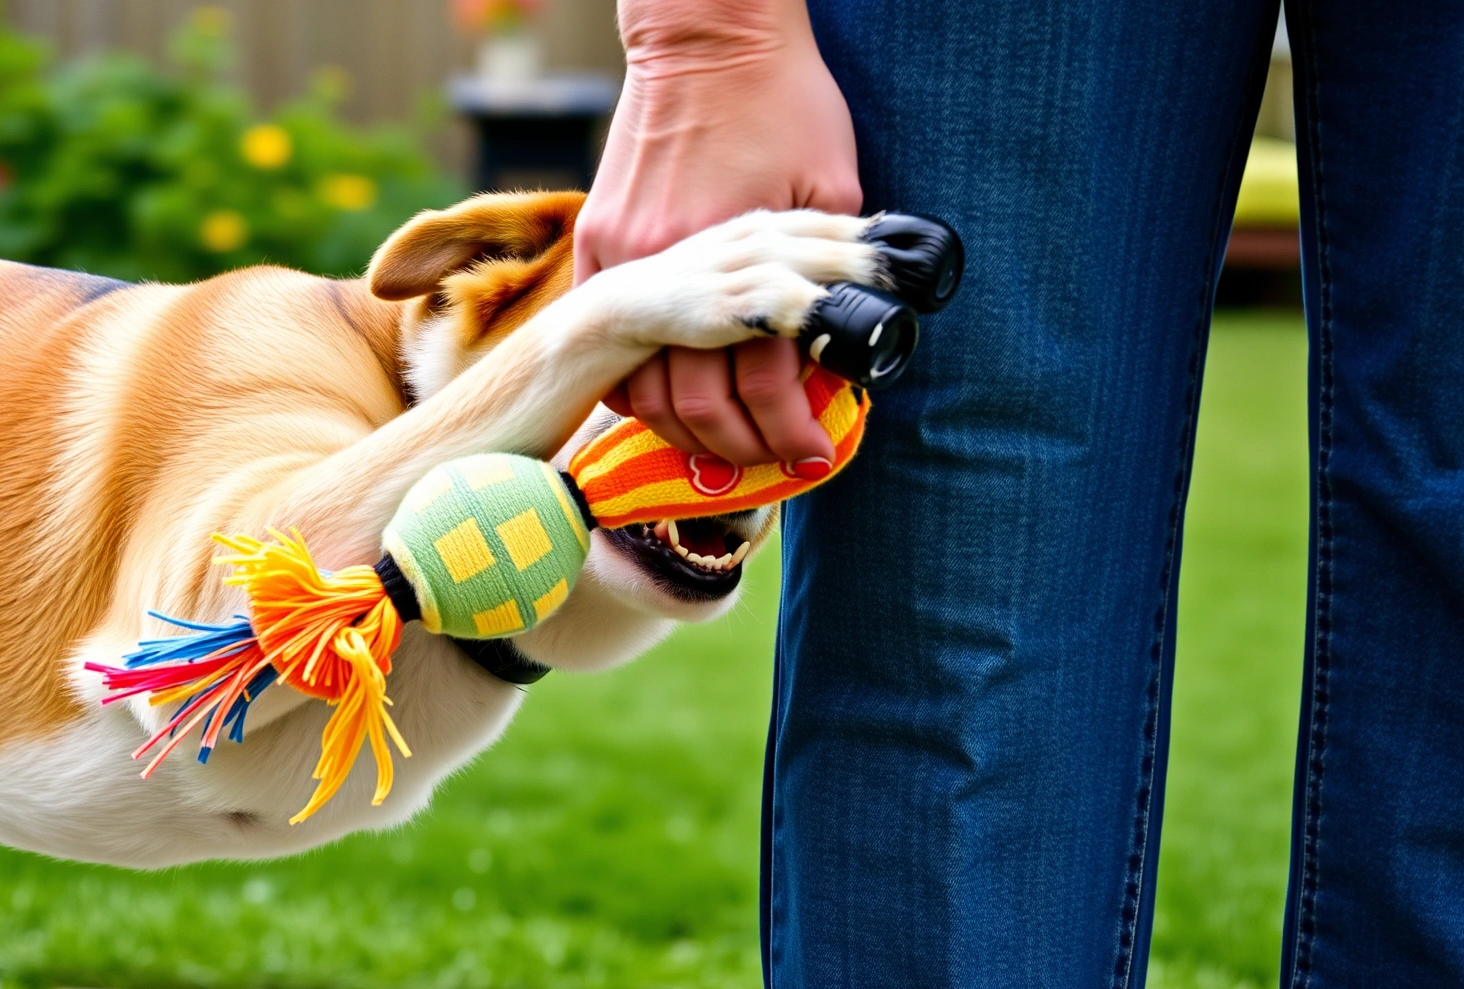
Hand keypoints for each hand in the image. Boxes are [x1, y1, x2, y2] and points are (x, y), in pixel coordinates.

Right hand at [576, 0, 860, 468]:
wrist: (703, 37)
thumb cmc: (782, 101)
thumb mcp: (834, 184)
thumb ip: (843, 259)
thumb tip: (863, 325)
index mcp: (742, 254)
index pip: (761, 376)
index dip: (790, 426)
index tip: (816, 454)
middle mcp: (676, 264)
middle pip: (699, 400)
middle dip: (743, 450)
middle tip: (780, 470)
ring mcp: (627, 258)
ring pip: (648, 389)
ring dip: (691, 434)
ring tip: (729, 455)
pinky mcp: (600, 245)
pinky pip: (610, 348)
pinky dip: (645, 394)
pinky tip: (677, 412)